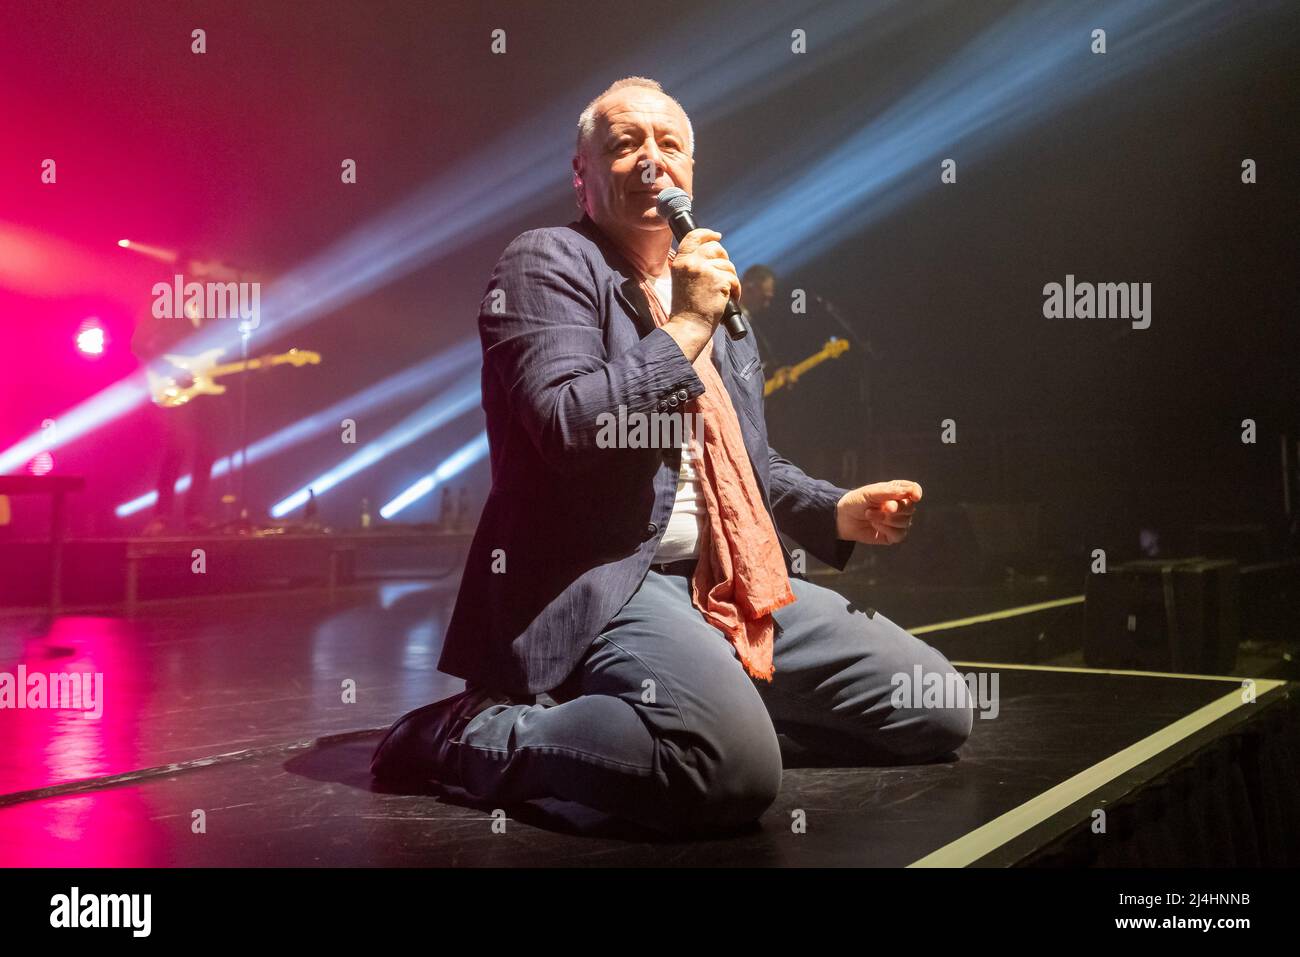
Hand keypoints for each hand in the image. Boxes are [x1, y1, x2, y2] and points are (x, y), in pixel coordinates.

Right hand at [664, 228, 740, 360]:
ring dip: (731, 278)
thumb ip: (693, 266)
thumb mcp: (682, 281)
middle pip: (715, 248)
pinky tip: (730, 299)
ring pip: (727, 264)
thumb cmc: (687, 310)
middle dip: (724, 258)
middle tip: (724, 273)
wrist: (688, 326)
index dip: (707, 233)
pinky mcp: (719, 279)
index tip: (717, 236)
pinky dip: (736, 289)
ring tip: (724, 293)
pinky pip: (734, 278)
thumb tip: (715, 255)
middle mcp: (691, 263)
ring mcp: (705, 270)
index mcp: (680, 262)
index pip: (693, 236)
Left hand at [835, 480, 922, 545]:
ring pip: (905, 522)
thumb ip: (889, 491)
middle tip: (883, 507)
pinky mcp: (893, 536)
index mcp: (896, 491)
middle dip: (897, 508)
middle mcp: (900, 506)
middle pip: (910, 508)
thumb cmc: (856, 501)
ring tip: (869, 515)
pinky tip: (875, 525)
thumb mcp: (870, 493)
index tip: (914, 496)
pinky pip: (899, 534)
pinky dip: (886, 529)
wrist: (843, 518)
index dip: (916, 492)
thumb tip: (908, 492)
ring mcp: (898, 522)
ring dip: (886, 519)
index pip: (913, 489)